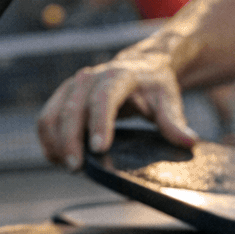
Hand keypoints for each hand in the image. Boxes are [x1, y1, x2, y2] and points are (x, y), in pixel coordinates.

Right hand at [36, 52, 197, 170]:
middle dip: (70, 140)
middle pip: (72, 109)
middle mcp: (90, 77)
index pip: (104, 98)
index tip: (100, 148)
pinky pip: (46, 119)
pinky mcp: (62, 96)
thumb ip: (174, 121)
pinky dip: (48, 141)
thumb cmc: (154, 85)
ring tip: (69, 166)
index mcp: (118, 75)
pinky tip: (58, 158)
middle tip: (76, 167)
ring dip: (55, 142)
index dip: (99, 123)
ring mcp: (72, 86)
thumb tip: (189, 141)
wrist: (140, 66)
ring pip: (52, 114)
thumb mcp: (169, 99)